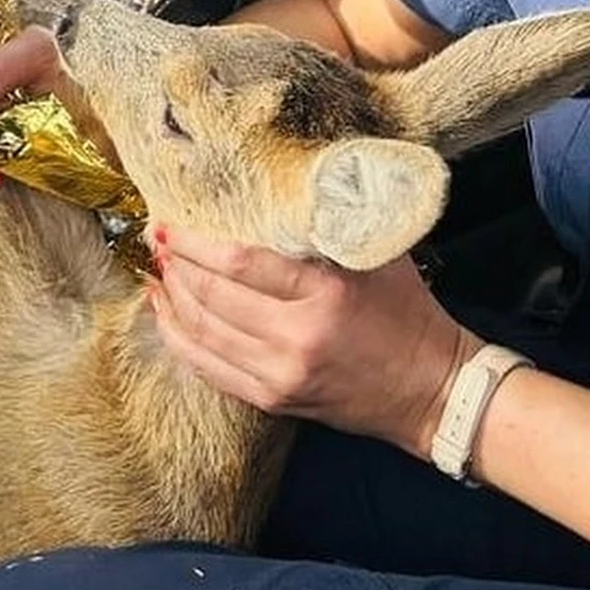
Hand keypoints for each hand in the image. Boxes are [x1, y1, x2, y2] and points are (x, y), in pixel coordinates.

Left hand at [148, 225, 481, 457]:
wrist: (433, 390)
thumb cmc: (408, 312)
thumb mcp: (377, 255)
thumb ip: (330, 223)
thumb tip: (278, 189)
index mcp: (324, 294)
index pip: (238, 263)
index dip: (194, 243)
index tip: (170, 223)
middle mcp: (296, 337)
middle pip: (211, 297)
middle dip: (175, 264)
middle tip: (156, 238)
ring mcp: (280, 375)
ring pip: (202, 333)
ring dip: (171, 299)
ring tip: (156, 270)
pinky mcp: (273, 400)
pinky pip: (209, 368)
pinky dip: (179, 339)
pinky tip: (165, 315)